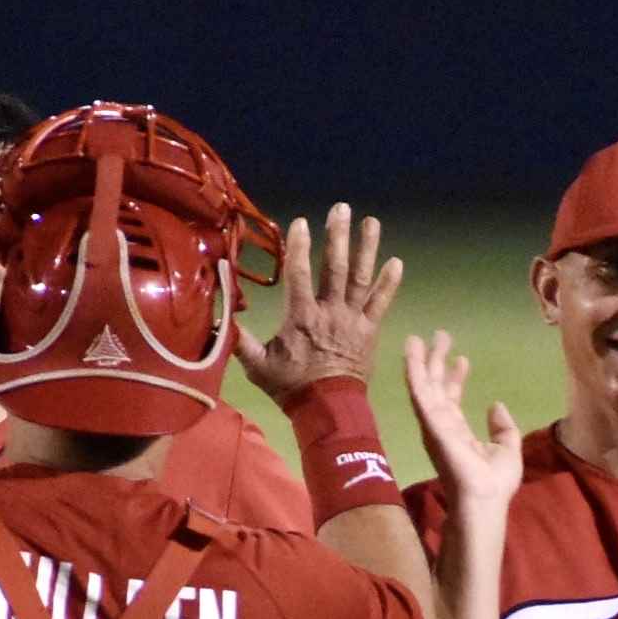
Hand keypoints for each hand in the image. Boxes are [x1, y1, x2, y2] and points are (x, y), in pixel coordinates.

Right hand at [234, 202, 401, 403]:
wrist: (328, 410)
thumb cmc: (292, 388)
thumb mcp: (259, 366)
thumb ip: (240, 342)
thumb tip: (220, 319)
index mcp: (301, 316)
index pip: (298, 273)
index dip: (299, 246)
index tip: (301, 222)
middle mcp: (329, 311)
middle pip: (334, 267)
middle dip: (338, 236)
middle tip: (341, 208)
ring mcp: (353, 320)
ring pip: (360, 278)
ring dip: (366, 248)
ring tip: (371, 222)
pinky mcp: (370, 332)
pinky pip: (381, 304)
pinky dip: (389, 284)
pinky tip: (397, 262)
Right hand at [400, 328, 522, 511]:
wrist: (484, 500)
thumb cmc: (495, 483)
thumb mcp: (508, 448)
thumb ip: (503, 427)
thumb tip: (496, 405)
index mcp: (457, 432)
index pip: (452, 399)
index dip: (455, 378)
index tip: (462, 359)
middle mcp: (441, 426)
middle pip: (435, 387)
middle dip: (435, 361)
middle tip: (440, 335)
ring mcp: (433, 424)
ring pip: (423, 386)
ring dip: (419, 361)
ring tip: (416, 337)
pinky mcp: (431, 423)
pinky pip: (420, 393)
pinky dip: (414, 372)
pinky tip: (412, 353)